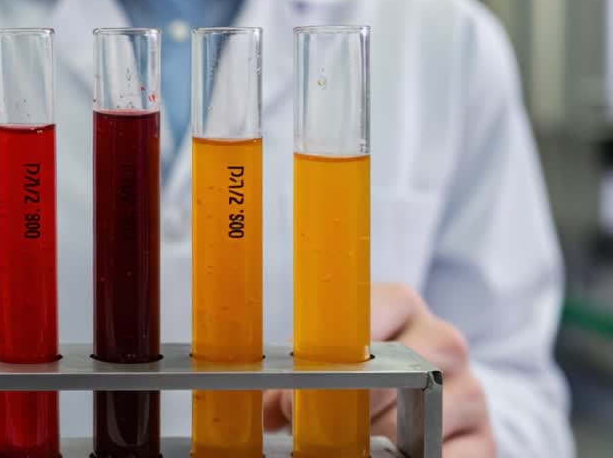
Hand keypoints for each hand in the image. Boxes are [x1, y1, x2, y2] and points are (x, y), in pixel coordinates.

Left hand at [262, 283, 494, 456]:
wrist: (429, 387)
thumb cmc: (363, 367)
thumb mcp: (327, 358)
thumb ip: (295, 374)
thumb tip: (263, 408)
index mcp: (398, 303)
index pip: (361, 326)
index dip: (324, 370)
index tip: (294, 403)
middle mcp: (441, 339)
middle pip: (396, 376)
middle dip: (348, 411)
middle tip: (316, 432)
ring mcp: (470, 388)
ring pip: (418, 421)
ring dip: (378, 443)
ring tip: (356, 445)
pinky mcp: (485, 436)